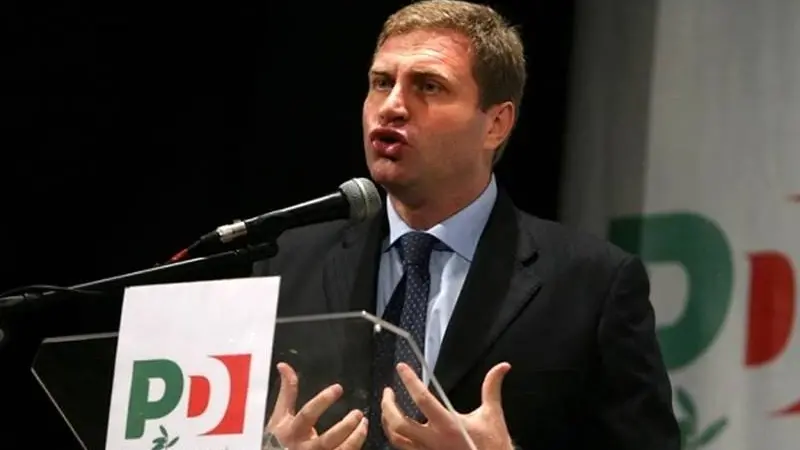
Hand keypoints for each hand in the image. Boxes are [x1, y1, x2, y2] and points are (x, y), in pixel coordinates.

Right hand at [264, 362, 367, 448]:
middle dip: (345, 426)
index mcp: (292, 431)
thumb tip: (284, 366)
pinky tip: (361, 434)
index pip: (308, 414)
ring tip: (364, 423)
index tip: (338, 388)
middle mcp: (304, 448)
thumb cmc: (280, 437)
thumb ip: (286, 392)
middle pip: (327, 439)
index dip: (323, 400)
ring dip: (355, 438)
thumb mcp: (280, 415)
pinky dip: (356, 445)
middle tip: (358, 413)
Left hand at [381, 362, 513, 449]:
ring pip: (396, 439)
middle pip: (399, 423)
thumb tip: (502, 367)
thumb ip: (491, 388)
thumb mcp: (492, 415)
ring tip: (388, 408)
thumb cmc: (492, 445)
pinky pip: (402, 449)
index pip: (422, 399)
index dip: (410, 381)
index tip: (402, 368)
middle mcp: (434, 440)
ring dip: (387, 421)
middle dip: (388, 406)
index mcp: (449, 425)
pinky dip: (395, 436)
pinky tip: (396, 427)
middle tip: (388, 392)